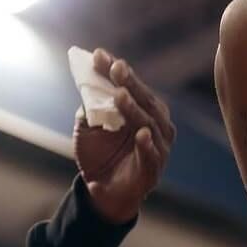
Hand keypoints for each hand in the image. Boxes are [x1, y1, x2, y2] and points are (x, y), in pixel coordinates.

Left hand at [73, 49, 175, 223]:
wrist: (101, 191)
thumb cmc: (100, 154)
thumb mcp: (89, 126)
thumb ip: (91, 106)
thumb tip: (87, 80)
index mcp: (143, 112)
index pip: (131, 86)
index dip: (116, 71)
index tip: (99, 55)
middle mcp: (156, 126)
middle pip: (146, 101)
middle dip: (130, 83)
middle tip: (115, 68)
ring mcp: (158, 148)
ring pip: (150, 124)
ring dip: (135, 109)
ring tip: (120, 96)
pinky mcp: (153, 171)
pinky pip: (152, 156)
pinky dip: (147, 145)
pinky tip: (140, 134)